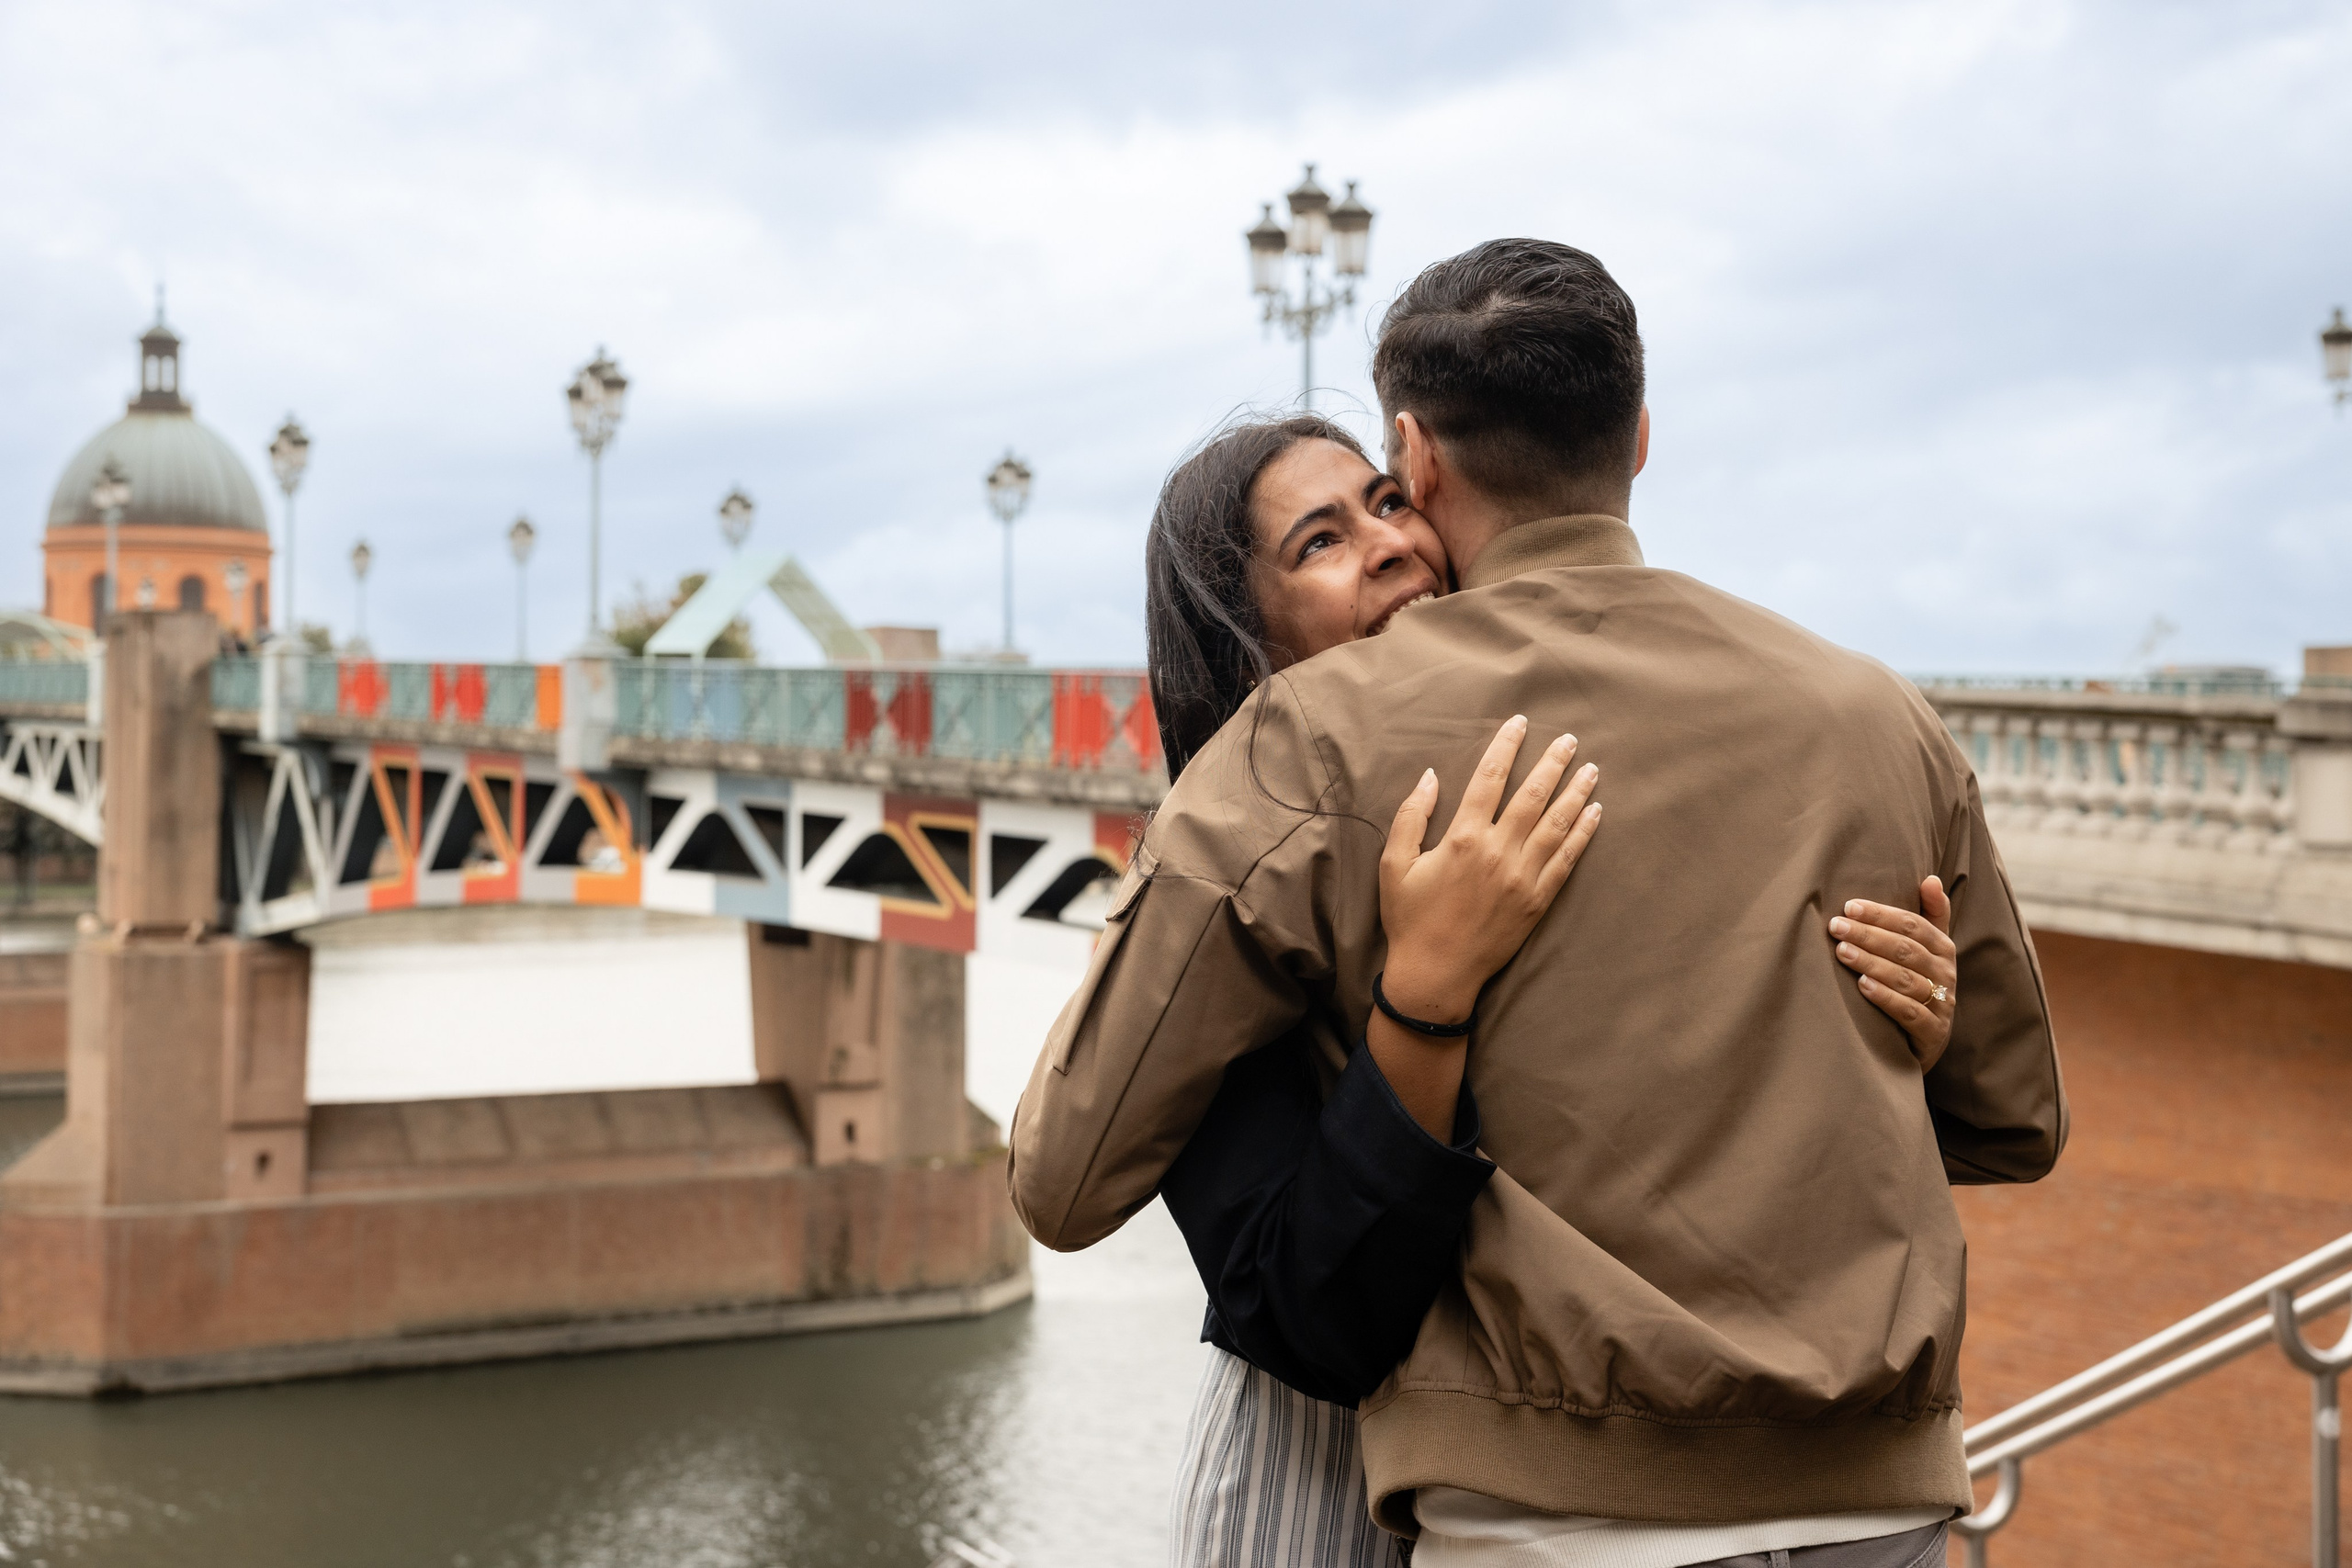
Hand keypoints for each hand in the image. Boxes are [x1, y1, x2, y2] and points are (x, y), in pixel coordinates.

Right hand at [1379, 715, 1603, 1024]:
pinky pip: (1567, 860)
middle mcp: (1498, 851)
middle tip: (1570, 739)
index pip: (1490, 777)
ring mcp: (1523, 877)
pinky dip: (1584, 834)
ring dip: (1577, 792)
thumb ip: (1412, 816)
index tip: (1521, 723)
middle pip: (1533, 795)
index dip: (1507, 746)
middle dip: (1553, 762)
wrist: (1436, 975)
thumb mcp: (1394, 864)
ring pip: (1558, 824)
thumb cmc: (1410, 919)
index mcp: (1463, 837)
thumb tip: (1433, 776)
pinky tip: (1594, 813)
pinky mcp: (1538, 901)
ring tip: (1591, 769)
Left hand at [1831, 876, 1956, 1070]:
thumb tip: (1930, 878)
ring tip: (1842, 952)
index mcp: (1943, 949)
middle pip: (1906, 949)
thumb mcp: (1927, 951)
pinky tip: (1863, 986)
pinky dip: (1886, 997)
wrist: (1925, 1041)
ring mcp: (1942, 1004)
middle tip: (1836, 926)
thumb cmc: (1918, 985)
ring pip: (1906, 979)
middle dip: (1869, 935)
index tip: (1849, 906)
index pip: (1914, 925)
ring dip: (1872, 963)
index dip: (1882, 914)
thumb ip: (1929, 916)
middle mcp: (1946, 975)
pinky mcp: (1933, 1033)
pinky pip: (1910, 1012)